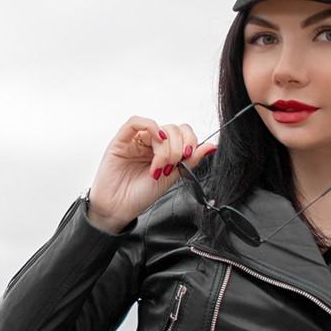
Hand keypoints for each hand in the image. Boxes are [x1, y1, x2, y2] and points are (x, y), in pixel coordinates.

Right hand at [89, 115, 212, 229]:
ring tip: (158, 166)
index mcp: (164, 151)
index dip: (189, 140)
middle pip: (173, 129)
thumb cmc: (140, 195)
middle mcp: (150, 144)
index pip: (182, 133)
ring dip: (164, 146)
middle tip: (169, 167)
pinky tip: (156, 138)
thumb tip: (211, 146)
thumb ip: (190, 160)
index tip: (188, 155)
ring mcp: (136, 140)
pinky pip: (135, 122)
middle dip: (176, 148)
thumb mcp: (172, 178)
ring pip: (159, 127)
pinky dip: (150, 125)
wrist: (119, 208)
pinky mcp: (121, 140)